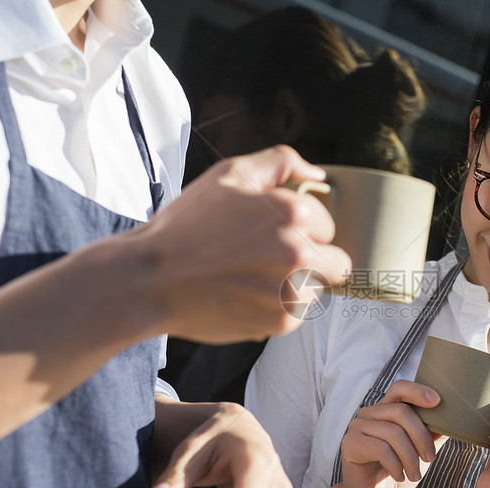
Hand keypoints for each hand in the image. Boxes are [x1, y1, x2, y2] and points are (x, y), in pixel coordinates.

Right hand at [128, 145, 351, 343]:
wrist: (151, 280)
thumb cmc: (187, 225)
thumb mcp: (230, 174)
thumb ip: (281, 162)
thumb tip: (319, 176)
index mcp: (294, 213)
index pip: (328, 224)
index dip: (304, 228)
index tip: (275, 233)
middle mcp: (300, 253)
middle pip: (338, 263)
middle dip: (314, 259)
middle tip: (275, 259)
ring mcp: (292, 291)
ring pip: (318, 290)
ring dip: (296, 285)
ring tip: (253, 278)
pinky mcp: (281, 322)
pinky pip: (296, 314)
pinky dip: (277, 307)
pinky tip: (245, 296)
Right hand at [338, 380, 446, 487]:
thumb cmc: (396, 472)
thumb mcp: (418, 450)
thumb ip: (431, 432)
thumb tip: (453, 417)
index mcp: (385, 409)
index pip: (400, 388)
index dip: (418, 391)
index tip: (437, 402)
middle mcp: (368, 413)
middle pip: (401, 412)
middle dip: (421, 437)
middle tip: (430, 459)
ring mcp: (356, 427)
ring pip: (393, 432)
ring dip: (410, 457)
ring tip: (414, 474)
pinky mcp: (350, 444)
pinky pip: (381, 449)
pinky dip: (396, 465)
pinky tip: (398, 475)